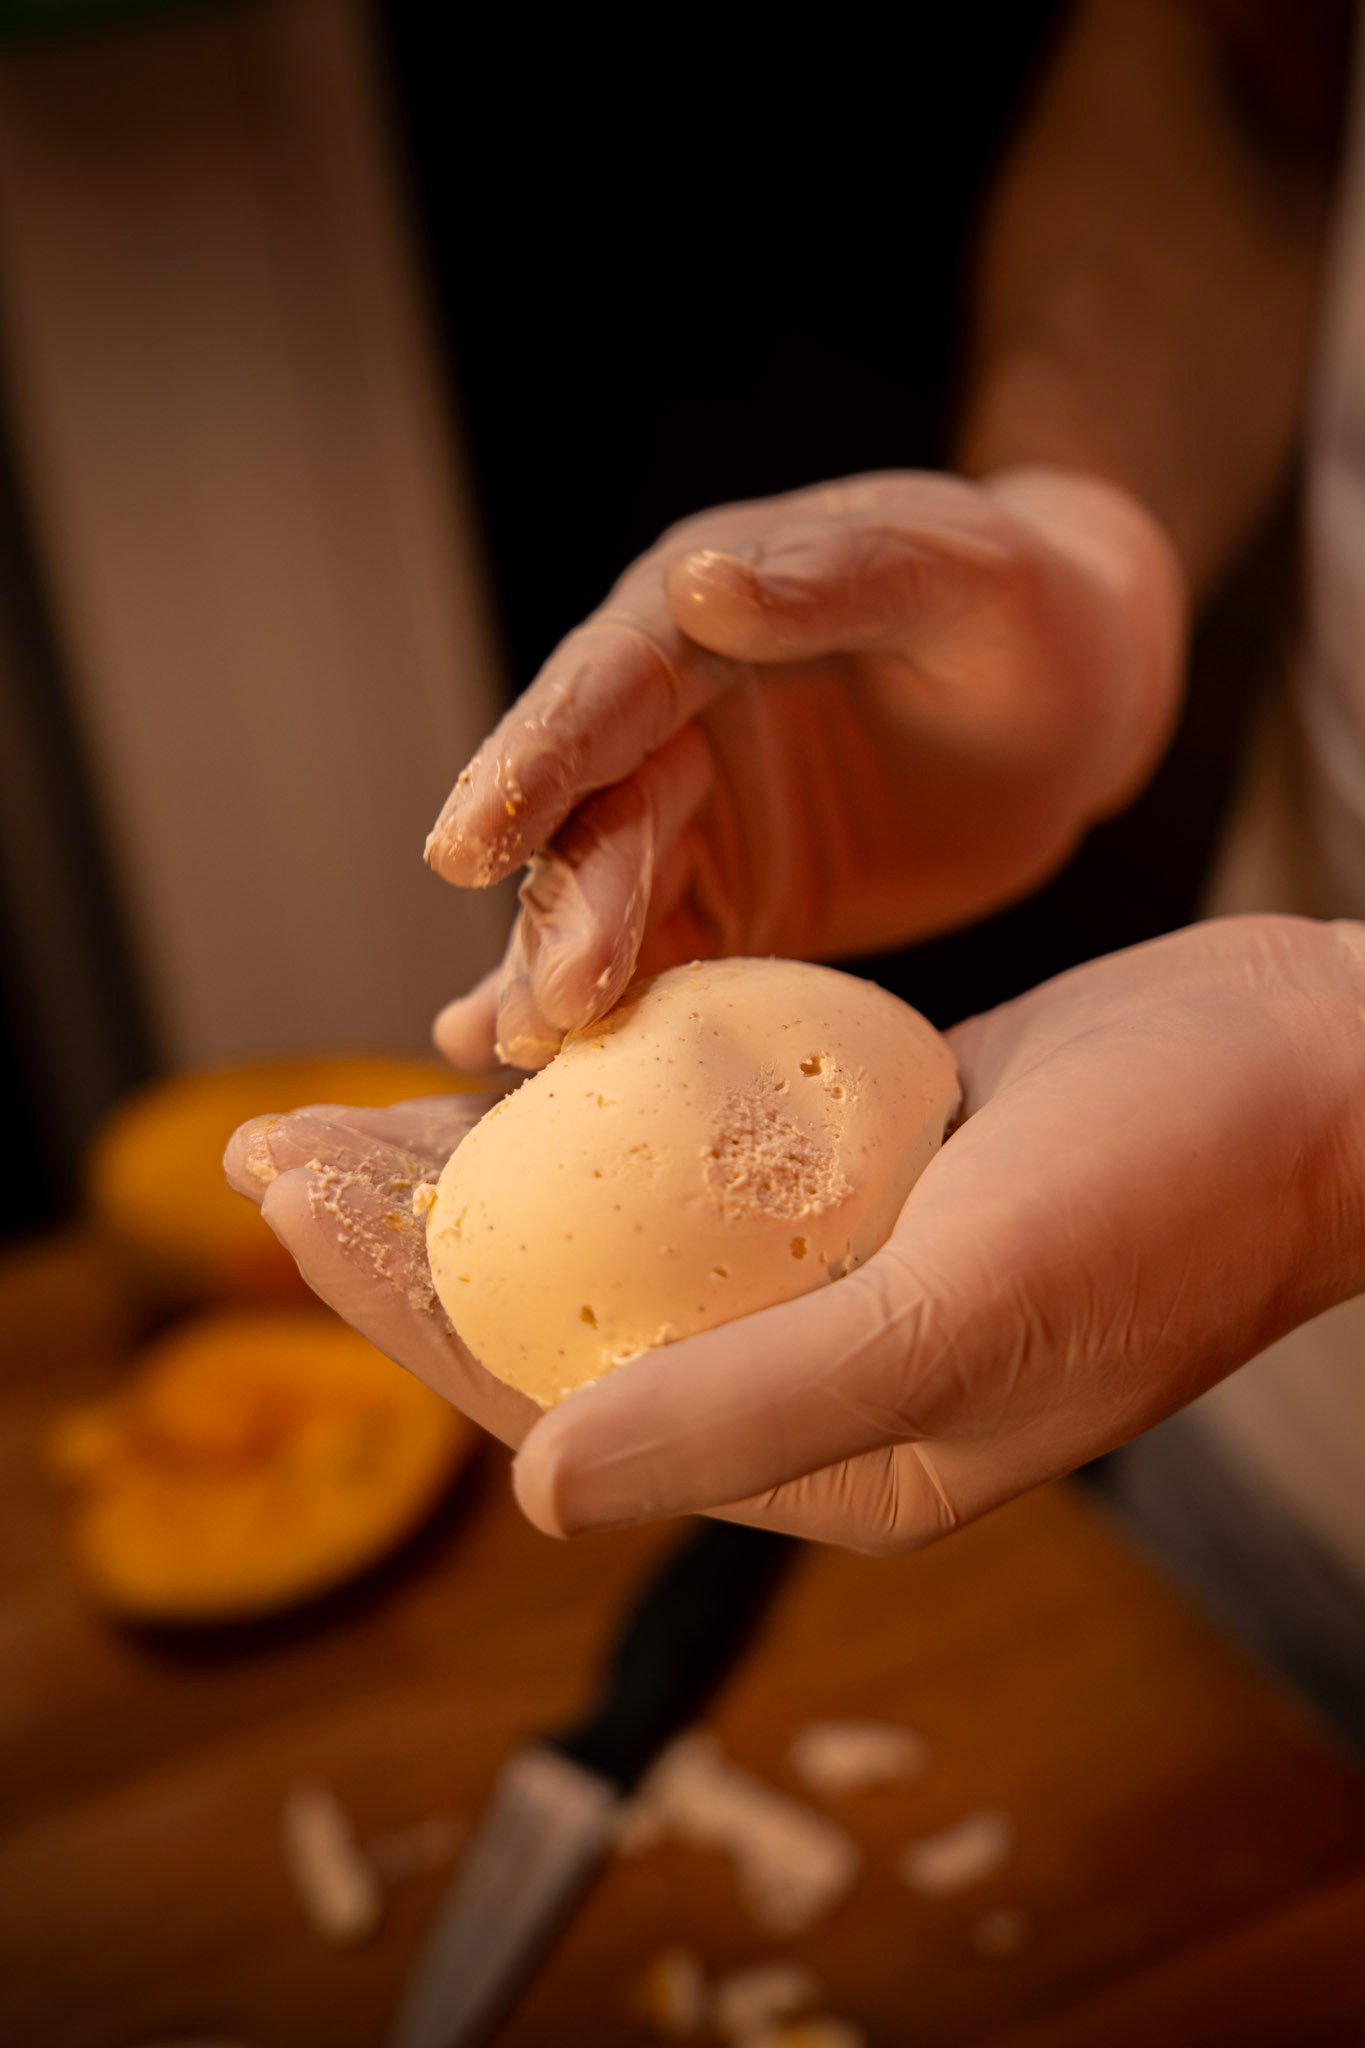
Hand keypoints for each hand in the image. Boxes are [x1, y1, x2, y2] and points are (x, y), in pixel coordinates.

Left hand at [226, 916, 1364, 1553]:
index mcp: (826, 1458)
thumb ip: (748, 1405)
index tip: (285, 1206)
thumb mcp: (961, 1314)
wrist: (1320, 1068)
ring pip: (611, 1219)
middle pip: (561, 1305)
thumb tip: (533, 1493)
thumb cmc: (1179, 1196)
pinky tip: (512, 1049)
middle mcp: (814, 1371)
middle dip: (406, 1234)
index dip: (401, 1304)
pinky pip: (691, 1141)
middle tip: (270, 1144)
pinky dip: (598, 1098)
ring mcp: (835, 1264)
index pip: (559, 1396)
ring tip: (348, 1104)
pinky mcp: (861, 1165)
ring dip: (482, 1164)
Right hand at [425, 465, 1184, 1068]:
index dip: (538, 762)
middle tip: (551, 1004)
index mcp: (703, 620)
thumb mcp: (958, 576)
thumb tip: (698, 586)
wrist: (1071, 701)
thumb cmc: (1023, 611)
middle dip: (566, 909)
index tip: (473, 843)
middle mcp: (668, 722)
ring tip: (515, 1049)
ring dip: (554, 972)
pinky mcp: (728, 905)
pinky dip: (589, 1013)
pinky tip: (508, 1061)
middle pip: (597, 818)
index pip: (607, 687)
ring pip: (601, 901)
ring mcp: (691, 822)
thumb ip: (837, 578)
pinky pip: (654, 963)